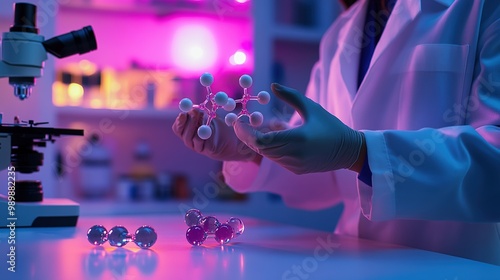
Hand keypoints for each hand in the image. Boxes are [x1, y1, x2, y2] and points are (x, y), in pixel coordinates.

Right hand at [172, 109, 259, 161]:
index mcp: (188, 133)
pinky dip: (204, 134)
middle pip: (183, 134)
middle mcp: (191, 142)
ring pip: (192, 138)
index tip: (183, 113)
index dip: (179, 122)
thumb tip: (191, 108)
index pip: (177, 129)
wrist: (234, 139)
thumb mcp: (207, 118)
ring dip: (197, 127)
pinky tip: (209, 128)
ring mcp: (199, 148)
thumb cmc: (219, 127)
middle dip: (189, 122)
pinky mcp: (209, 151)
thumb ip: (198, 114)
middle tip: (195, 112)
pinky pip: (202, 142)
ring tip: (204, 118)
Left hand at [233, 83, 365, 173]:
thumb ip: (291, 96)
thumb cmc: (330, 126)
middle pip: (260, 148)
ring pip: (266, 154)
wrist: (348, 151)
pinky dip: (269, 148)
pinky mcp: (295, 170)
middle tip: (240, 123)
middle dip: (247, 136)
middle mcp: (293, 155)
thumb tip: (273, 85)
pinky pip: (276, 159)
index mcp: (297, 139)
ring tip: (255, 128)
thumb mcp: (312, 107)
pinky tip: (273, 137)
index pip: (261, 141)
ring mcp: (294, 165)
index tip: (239, 121)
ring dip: (258, 142)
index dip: (246, 132)